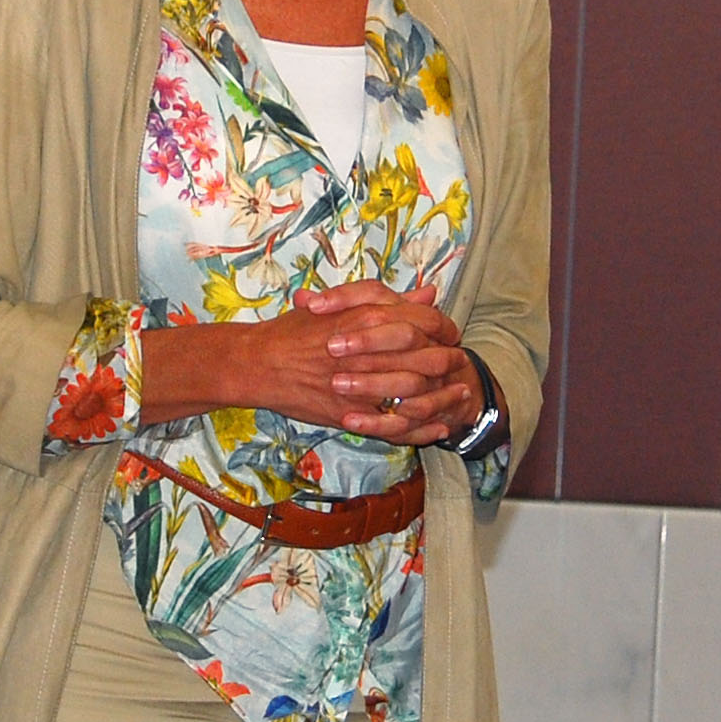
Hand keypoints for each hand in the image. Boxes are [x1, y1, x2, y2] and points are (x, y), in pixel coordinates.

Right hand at [142, 280, 480, 445]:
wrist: (258, 363)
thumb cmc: (296, 331)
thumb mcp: (342, 304)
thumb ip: (389, 300)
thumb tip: (428, 292)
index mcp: (370, 317)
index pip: (427, 321)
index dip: (446, 329)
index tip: (452, 336)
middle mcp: (371, 350)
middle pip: (430, 358)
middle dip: (451, 364)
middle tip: (462, 368)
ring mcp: (362, 385)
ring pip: (418, 394)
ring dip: (444, 398)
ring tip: (460, 397)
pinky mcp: (352, 414)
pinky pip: (397, 426)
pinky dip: (422, 429)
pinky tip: (439, 429)